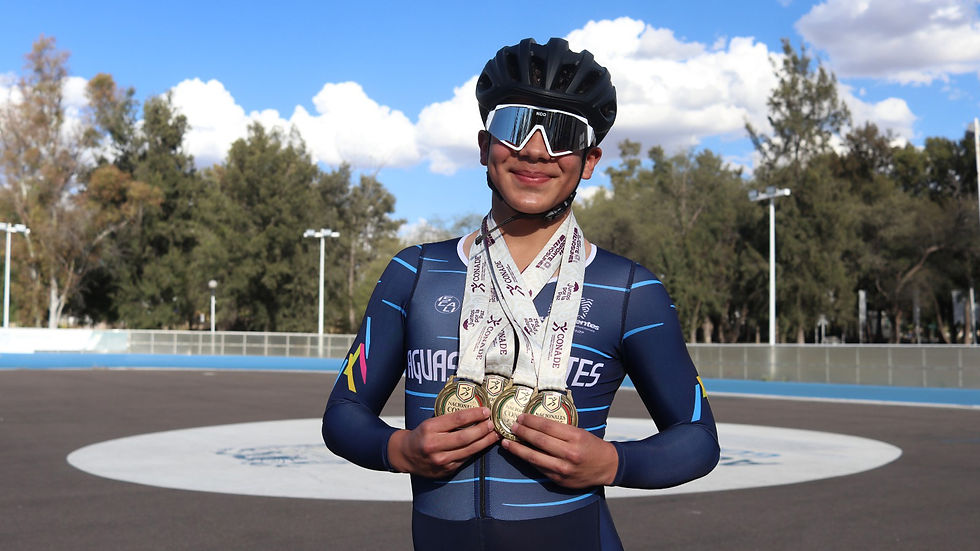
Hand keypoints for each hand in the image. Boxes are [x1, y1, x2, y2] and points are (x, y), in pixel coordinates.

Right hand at [388, 407, 499, 477]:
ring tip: (494, 434)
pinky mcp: (446, 470)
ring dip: (485, 442)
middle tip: (492, 423)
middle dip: (482, 429)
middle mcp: (434, 445)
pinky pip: (466, 459)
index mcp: (430, 429)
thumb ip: (449, 421)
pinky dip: (477, 451)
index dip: (474, 414)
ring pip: (469, 450)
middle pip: (465, 437)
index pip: (456, 419)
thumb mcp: (430, 423)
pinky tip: (484, 445)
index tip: (485, 411)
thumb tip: (474, 414)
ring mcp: (441, 460)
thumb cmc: (420, 436)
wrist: (406, 455)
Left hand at [502, 413, 618, 488]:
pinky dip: (527, 460)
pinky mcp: (559, 479)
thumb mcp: (579, 432)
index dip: (531, 421)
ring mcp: (563, 468)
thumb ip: (559, 430)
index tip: (521, 417)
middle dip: (522, 433)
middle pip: (539, 441)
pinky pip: (539, 468)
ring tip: (506, 443)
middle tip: (511, 427)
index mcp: (575, 437)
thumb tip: (534, 424)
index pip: (547, 426)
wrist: (607, 467)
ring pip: (534, 457)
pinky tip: (520, 454)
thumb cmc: (592, 446)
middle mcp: (569, 453)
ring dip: (518, 449)